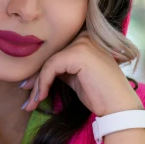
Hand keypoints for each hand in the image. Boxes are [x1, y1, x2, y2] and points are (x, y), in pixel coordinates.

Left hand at [20, 32, 142, 117]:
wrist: (118, 107)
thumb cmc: (99, 95)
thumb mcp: (76, 77)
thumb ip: (62, 68)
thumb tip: (37, 73)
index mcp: (85, 39)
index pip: (56, 53)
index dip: (40, 72)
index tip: (30, 89)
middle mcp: (85, 36)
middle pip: (50, 56)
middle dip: (35, 79)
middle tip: (27, 99)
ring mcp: (83, 43)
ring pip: (48, 62)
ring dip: (37, 85)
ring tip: (31, 103)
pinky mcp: (79, 53)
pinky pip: (51, 67)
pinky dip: (43, 83)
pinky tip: (41, 97)